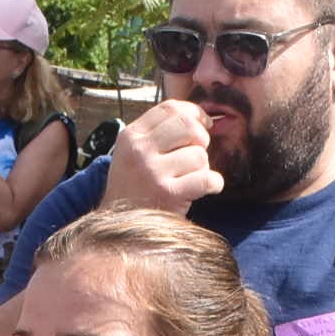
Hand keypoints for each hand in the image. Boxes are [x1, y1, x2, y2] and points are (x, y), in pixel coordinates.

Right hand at [100, 98, 221, 214]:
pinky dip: (214, 184)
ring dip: (202, 168)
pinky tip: (205, 189)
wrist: (120, 228)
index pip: (170, 108)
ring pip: (199, 154)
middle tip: (197, 154)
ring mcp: (153, 172)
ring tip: (189, 179)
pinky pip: (207, 178)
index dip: (194, 113)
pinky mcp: (168, 193)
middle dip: (201, 139)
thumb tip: (198, 116)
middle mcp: (139, 150)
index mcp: (131, 136)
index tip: (203, 125)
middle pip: (188, 125)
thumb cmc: (133, 189)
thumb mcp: (133, 154)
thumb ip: (158, 133)